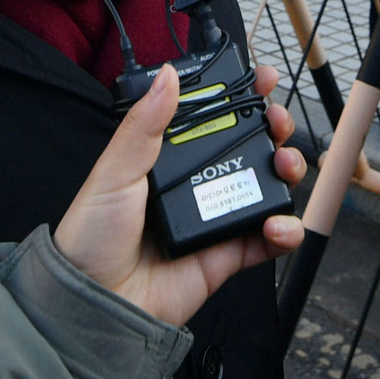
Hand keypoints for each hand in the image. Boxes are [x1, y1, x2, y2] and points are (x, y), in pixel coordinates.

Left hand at [55, 64, 304, 327]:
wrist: (96, 302)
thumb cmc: (91, 236)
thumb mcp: (114, 172)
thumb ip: (145, 126)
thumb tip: (168, 76)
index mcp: (168, 157)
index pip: (212, 116)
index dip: (241, 96)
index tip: (262, 77)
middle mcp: (195, 182)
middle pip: (249, 146)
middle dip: (274, 128)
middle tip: (277, 121)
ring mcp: (214, 218)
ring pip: (267, 187)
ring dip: (287, 171)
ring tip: (285, 166)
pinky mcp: (228, 255)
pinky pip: (268, 239)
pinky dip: (285, 230)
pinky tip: (277, 225)